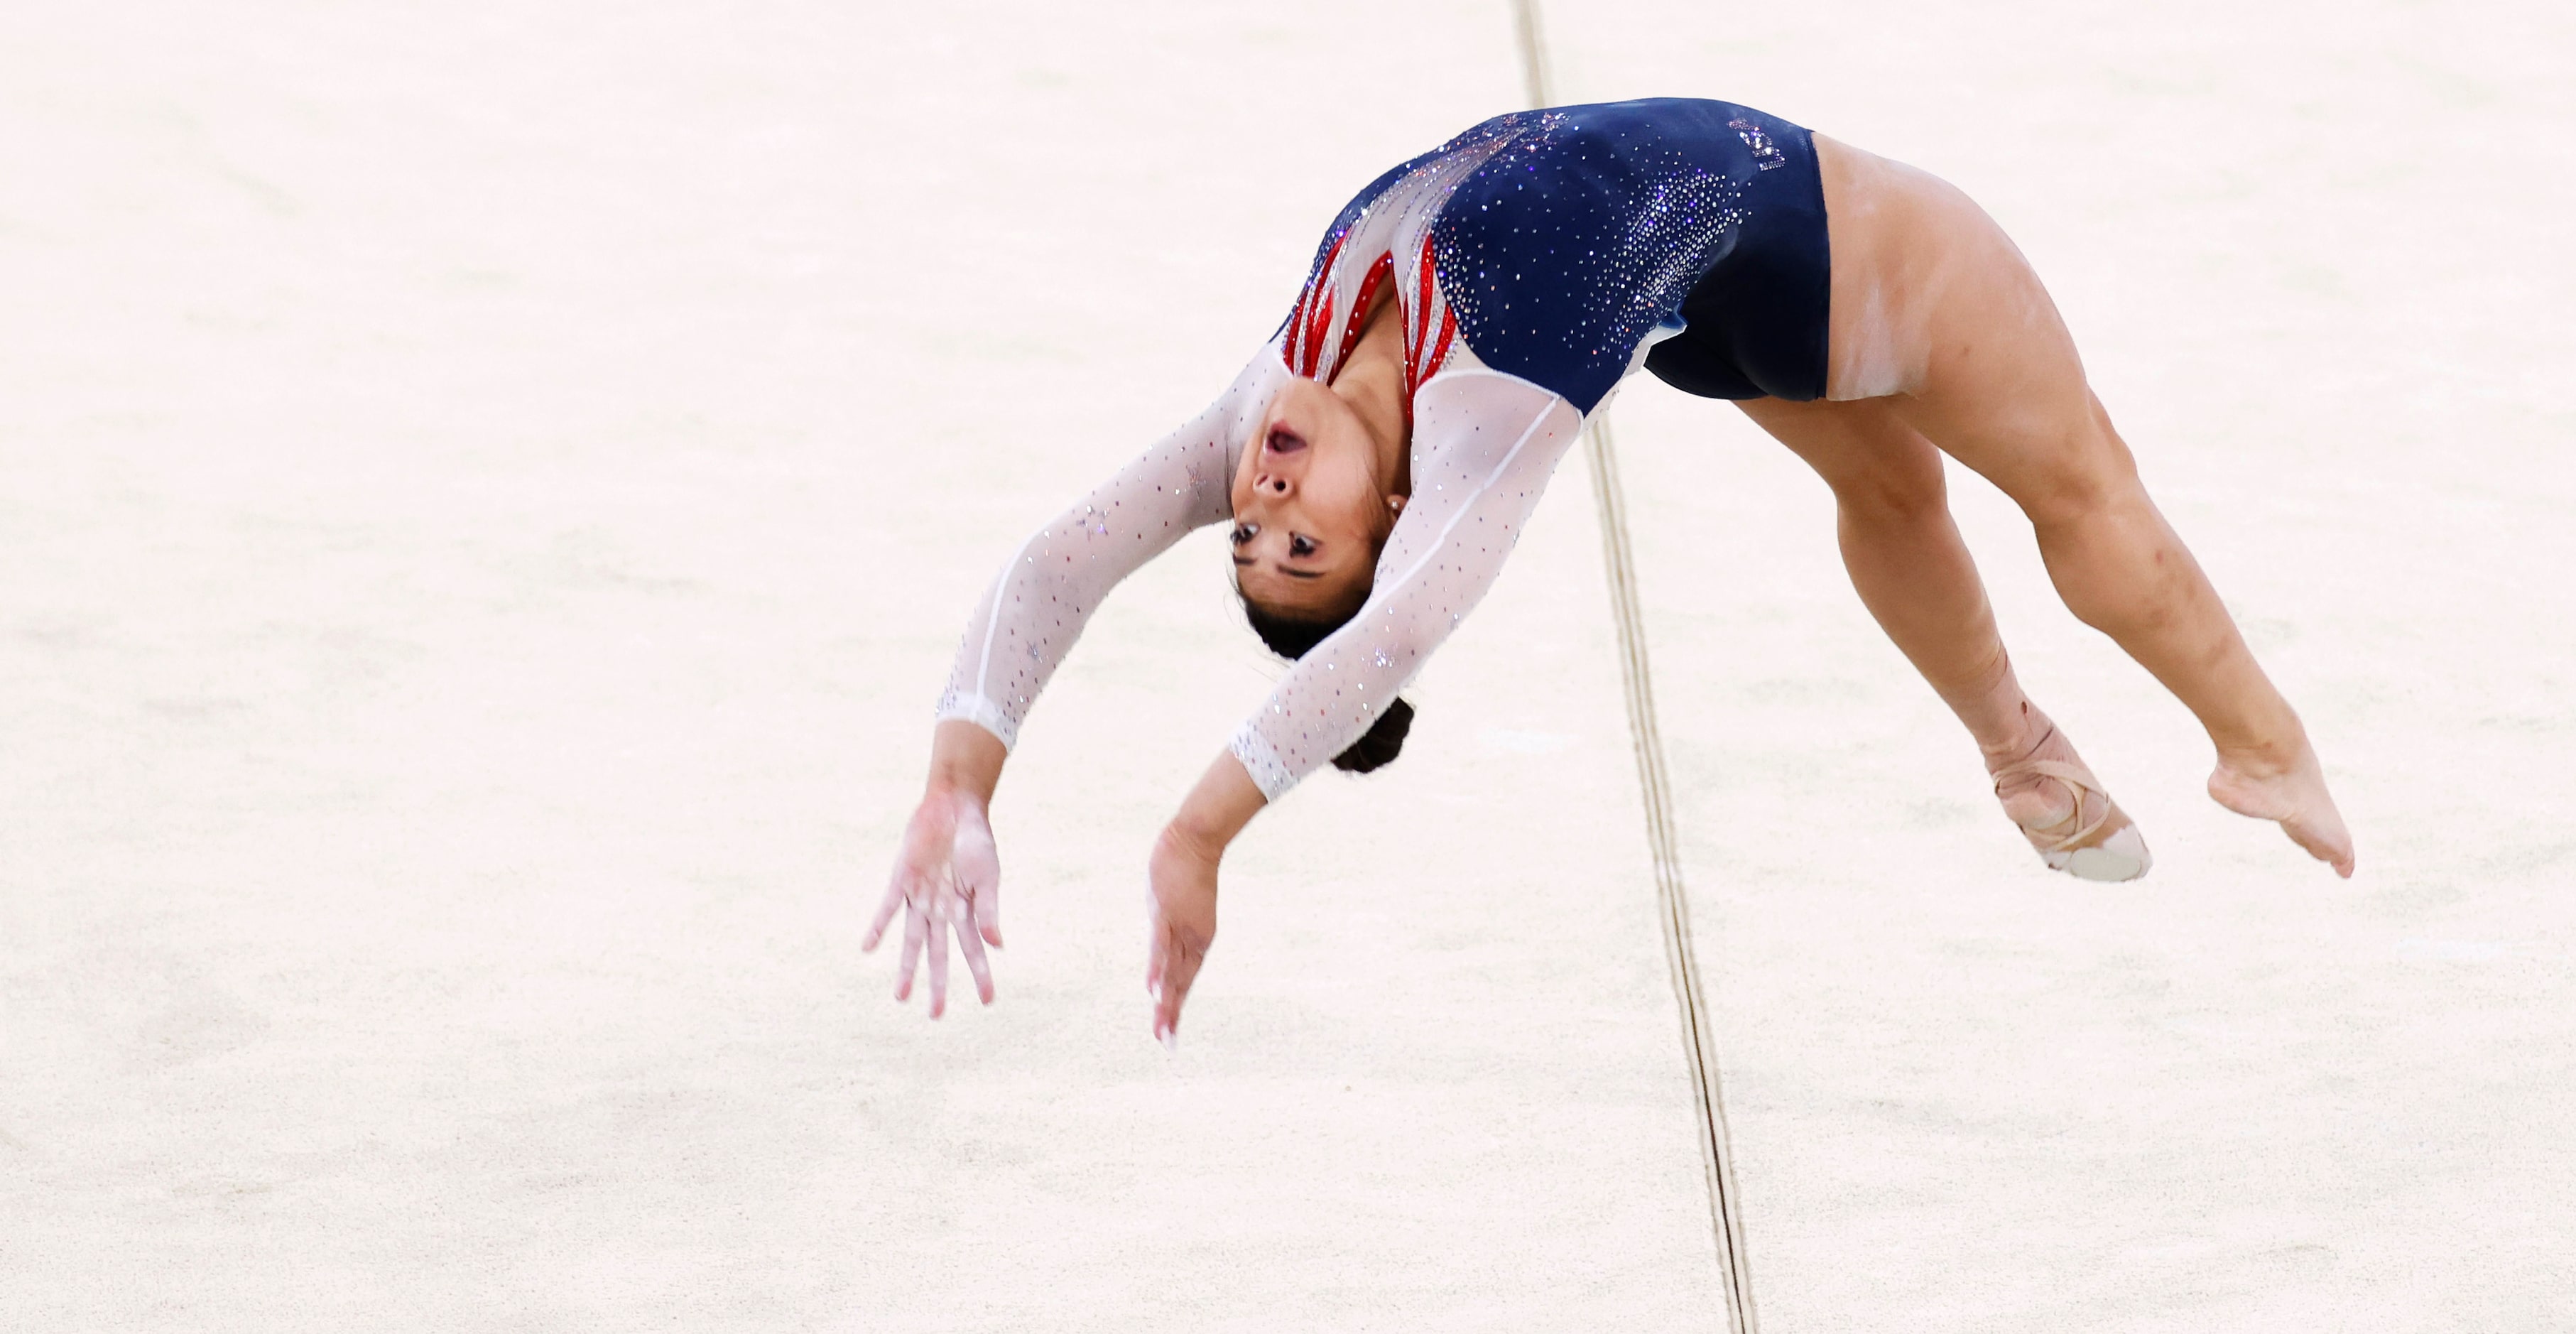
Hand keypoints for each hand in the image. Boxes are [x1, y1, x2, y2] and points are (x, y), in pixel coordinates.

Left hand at [864, 785, 1002, 1016]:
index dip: (980, 976)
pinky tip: (868, 949)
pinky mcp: (901, 881)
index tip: (987, 1003)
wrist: (954, 805)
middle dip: (938, 984)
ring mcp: (920, 897)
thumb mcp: (988, 877)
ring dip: (907, 967)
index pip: (974, 950)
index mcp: (967, 910)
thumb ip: (990, 911)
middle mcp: (941, 909)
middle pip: (939, 954)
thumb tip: (997, 946)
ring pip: (912, 941)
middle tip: (935, 1016)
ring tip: (901, 996)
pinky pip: (887, 909)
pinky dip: (878, 928)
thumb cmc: (977, 840)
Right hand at [1146, 824, 1219, 1048]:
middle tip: (1166, 1044)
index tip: (1170, 1035)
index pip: (1184, 980)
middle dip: (1171, 1014)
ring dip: (1165, 1001)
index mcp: (1196, 940)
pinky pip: (1160, 947)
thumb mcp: (1180, 906)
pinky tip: (1153, 990)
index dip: (1176, 1007)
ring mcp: (1179, 928)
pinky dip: (1157, 970)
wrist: (1196, 840)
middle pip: (1179, 983)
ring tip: (1162, 1028)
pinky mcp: (1167, 915)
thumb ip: (1174, 929)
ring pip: (1171, 971)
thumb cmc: (1188, 871)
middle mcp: (1192, 939)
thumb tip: (1166, 944)